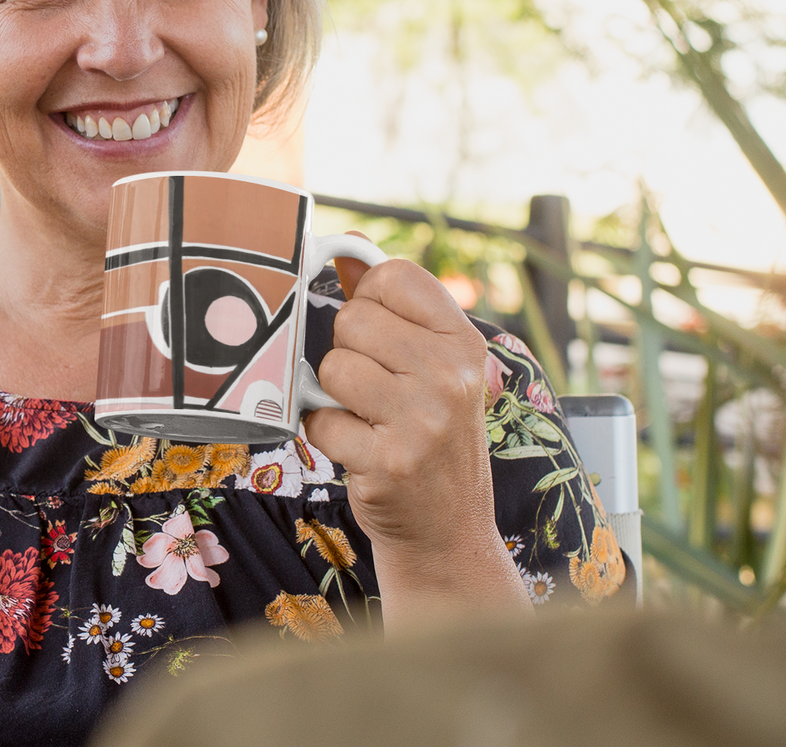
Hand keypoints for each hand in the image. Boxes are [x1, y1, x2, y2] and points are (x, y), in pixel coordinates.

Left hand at [301, 237, 528, 628]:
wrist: (448, 533)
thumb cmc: (430, 438)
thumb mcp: (434, 369)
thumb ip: (394, 310)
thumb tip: (347, 251)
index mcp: (466, 343)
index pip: (394, 276)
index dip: (368, 298)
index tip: (378, 332)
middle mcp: (451, 376)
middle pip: (353, 320)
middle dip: (347, 353)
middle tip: (373, 389)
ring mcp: (422, 420)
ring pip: (331, 367)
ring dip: (335, 396)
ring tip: (368, 419)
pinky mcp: (388, 462)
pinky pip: (319, 420)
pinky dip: (327, 436)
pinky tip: (359, 451)